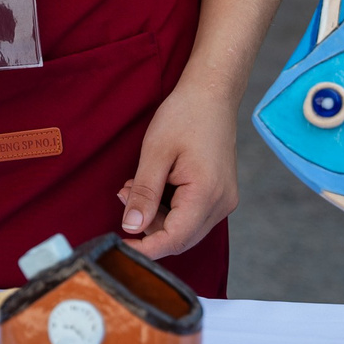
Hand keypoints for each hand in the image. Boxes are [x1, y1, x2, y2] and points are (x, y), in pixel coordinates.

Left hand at [116, 79, 242, 261]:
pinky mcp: (220, 194)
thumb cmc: (184, 116)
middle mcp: (221, 204)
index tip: (118, 246)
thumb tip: (131, 227)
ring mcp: (224, 200)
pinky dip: (169, 208)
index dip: (145, 249)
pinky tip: (155, 185)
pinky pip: (192, 215)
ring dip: (156, 216)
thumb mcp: (155, 152)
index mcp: (207, 194)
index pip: (174, 240)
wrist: (211, 94)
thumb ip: (144, 193)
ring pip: (185, 228)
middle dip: (148, 227)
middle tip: (124, 196)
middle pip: (180, 238)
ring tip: (135, 185)